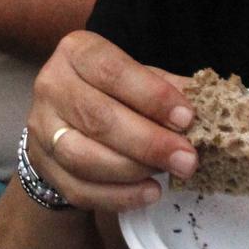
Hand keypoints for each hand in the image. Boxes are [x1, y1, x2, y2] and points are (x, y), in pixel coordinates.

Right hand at [18, 31, 198, 213]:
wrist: (69, 120)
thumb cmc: (113, 93)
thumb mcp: (140, 78)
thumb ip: (169, 89)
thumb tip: (207, 108)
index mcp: (77, 53)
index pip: (113, 72)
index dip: (152, 96)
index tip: (187, 118)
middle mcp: (51, 86)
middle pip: (98, 118)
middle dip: (149, 142)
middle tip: (187, 159)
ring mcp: (42, 129)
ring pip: (84, 157)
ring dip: (133, 170)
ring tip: (168, 173)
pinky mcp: (43, 166)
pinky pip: (80, 188)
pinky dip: (119, 196)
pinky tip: (149, 192)